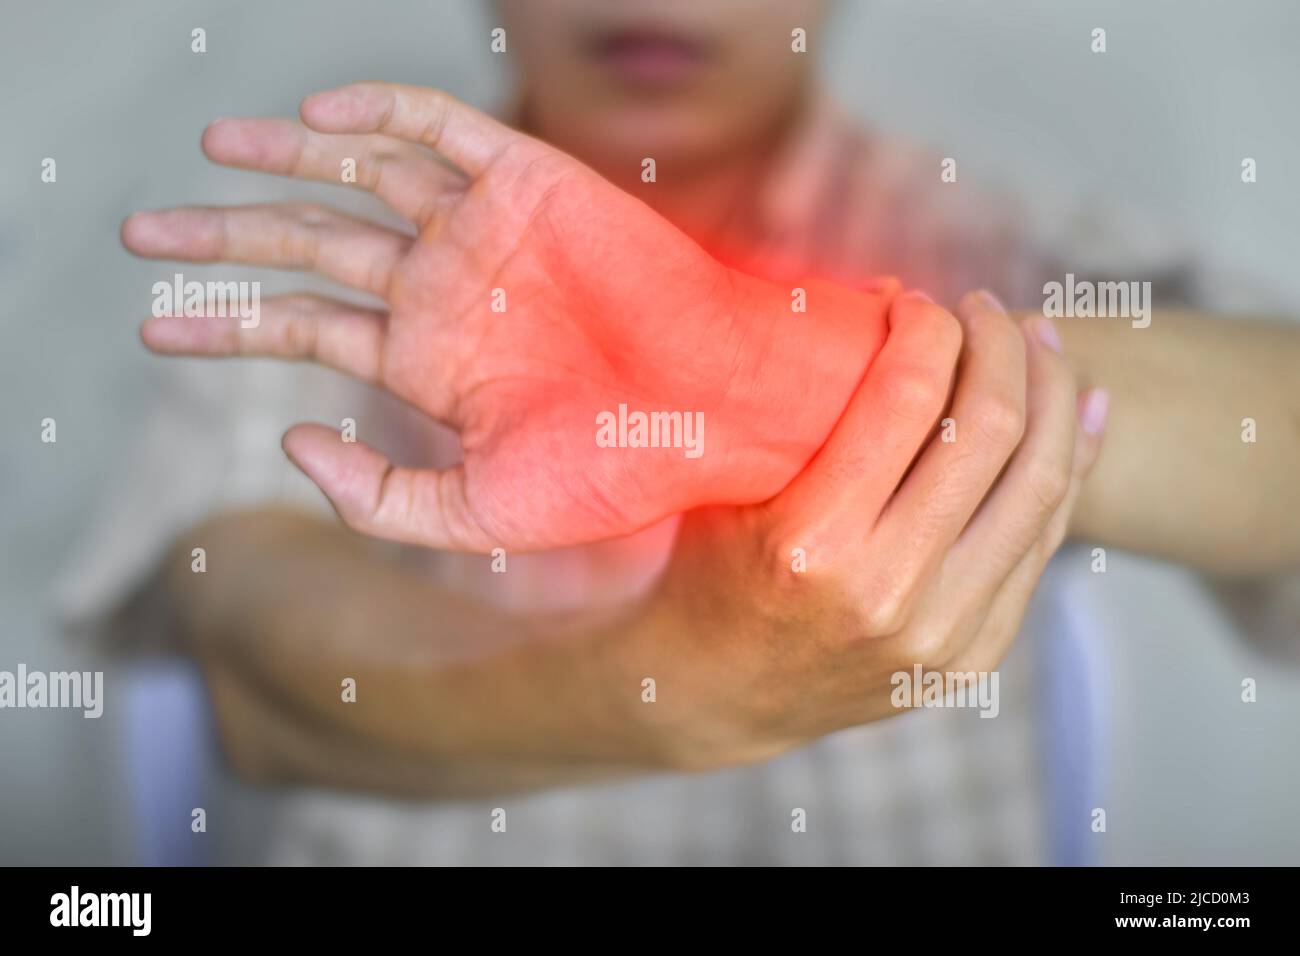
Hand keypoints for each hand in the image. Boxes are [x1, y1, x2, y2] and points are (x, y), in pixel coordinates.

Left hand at [122, 82, 892, 551]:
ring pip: (364, 175)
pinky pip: (444, 129)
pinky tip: (321, 119)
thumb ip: (377, 498)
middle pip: (313, 243)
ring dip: (285, 159)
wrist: (715, 418)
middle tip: (144, 235)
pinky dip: (384, 114)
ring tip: (213, 151)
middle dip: (226, 237)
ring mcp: (486, 232)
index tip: (154, 327)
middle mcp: (447, 287)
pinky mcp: (532, 184)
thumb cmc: (614, 473)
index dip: (227, 324)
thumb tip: (288, 441)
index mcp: (429, 359)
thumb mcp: (479, 515)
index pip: (305, 327)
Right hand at [639, 291, 1106, 763]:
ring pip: (1041, 485)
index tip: (916, 302)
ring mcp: (940, 635)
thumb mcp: (727, 485)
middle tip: (986, 310)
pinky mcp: (972, 656)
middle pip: (990, 430)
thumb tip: (895, 299)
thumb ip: (806, 408)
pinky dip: (1071, 466)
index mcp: (810, 543)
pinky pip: (1044, 540)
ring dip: (1053, 394)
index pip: (907, 395)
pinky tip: (1080, 410)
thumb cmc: (705, 568)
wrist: (711, 694)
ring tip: (1040, 342)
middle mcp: (885, 592)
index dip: (927, 325)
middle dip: (1000, 345)